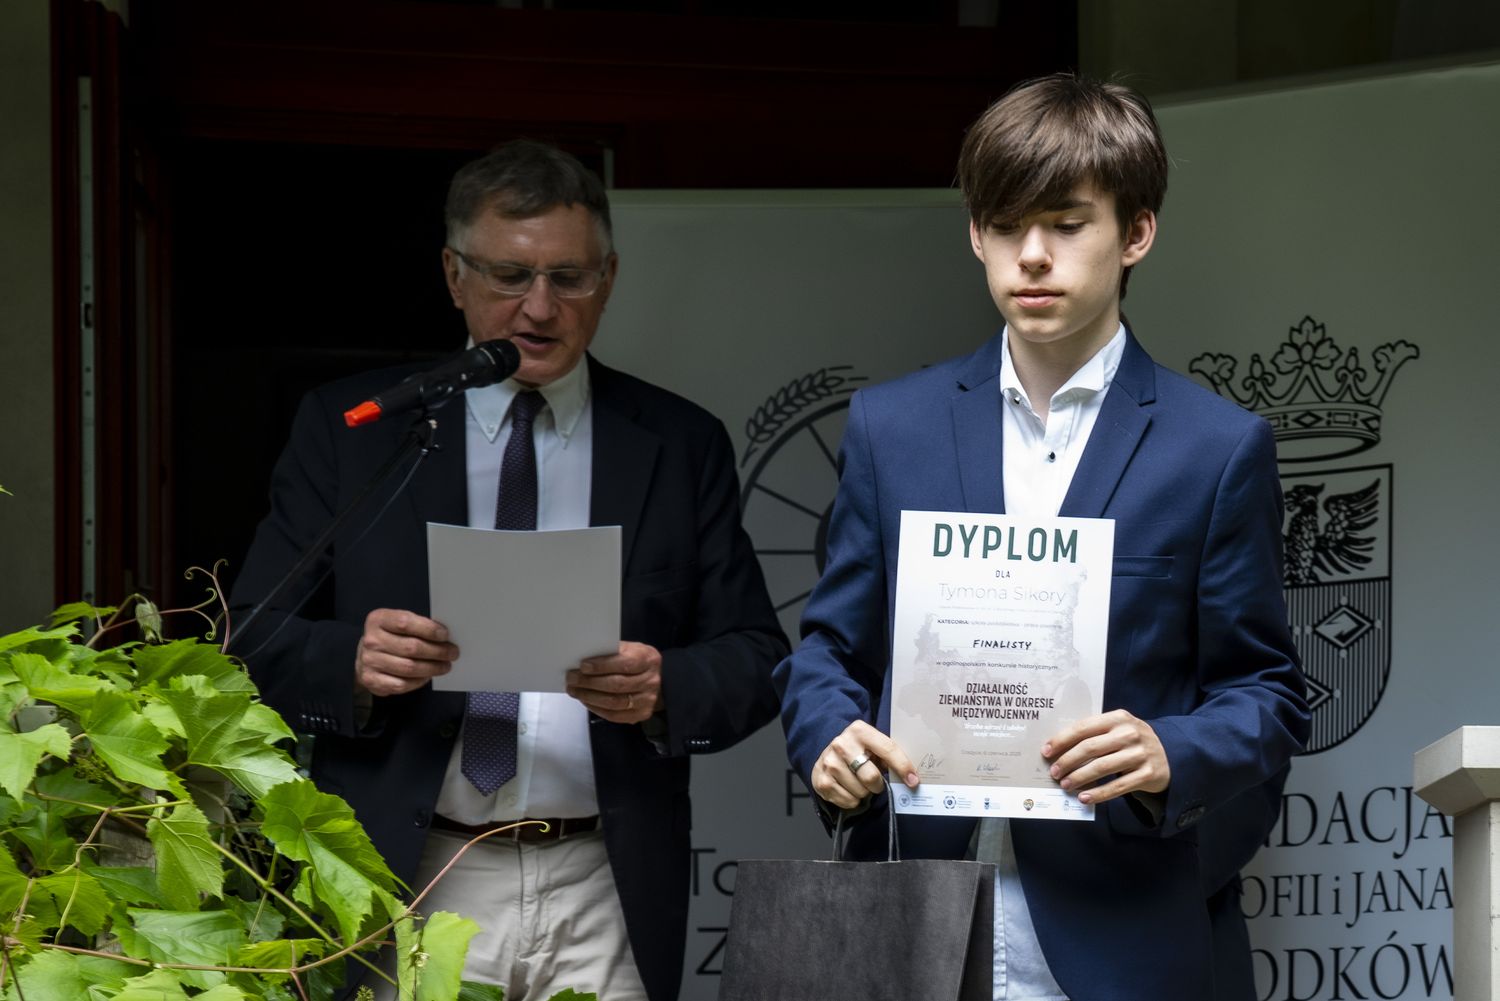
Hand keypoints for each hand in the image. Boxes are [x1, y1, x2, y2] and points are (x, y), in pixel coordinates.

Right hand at [354, 608, 457, 696]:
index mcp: (378, 620)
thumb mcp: (397, 624)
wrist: (366, 656)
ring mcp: (369, 661)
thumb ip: (417, 625)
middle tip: (452, 653)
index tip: (445, 635)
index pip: (405, 622)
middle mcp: (371, 640)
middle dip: (437, 651)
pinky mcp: (371, 680)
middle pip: (411, 647)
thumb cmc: (390, 637)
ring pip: (409, 667)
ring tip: (445, 666)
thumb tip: (444, 635)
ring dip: (432, 668)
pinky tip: (428, 676)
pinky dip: (419, 681)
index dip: (429, 629)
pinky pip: (401, 684)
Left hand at [565, 641, 661, 723]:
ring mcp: (648, 700)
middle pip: (618, 684)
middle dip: (590, 682)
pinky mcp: (641, 714)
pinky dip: (596, 708)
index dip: (602, 666)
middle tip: (572, 679)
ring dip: (590, 697)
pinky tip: (586, 700)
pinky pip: (614, 715)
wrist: (655, 679)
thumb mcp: (629, 649)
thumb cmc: (636, 661)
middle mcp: (651, 681)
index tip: (583, 666)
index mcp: (649, 659)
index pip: (625, 663)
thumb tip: (584, 659)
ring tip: (575, 690)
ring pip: (614, 702)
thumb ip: (611, 652)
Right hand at [812, 721, 919, 810]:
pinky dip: (853, 800)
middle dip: (878, 784)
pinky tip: (848, 788)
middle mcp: (841, 744)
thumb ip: (889, 755)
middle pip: (871, 777)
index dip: (903, 767)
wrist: (826, 751)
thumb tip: (911, 778)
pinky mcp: (821, 780)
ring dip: (865, 792)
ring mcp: (829, 762)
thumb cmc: (858, 750)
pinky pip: (848, 801)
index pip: (888, 749)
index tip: (913, 781)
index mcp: (860, 731)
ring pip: (860, 792)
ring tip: (858, 782)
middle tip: (875, 781)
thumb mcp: (873, 745)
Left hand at [1042, 709, 1169, 804]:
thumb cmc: (1131, 742)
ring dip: (1079, 778)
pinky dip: (1098, 793)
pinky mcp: (1148, 774)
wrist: (1169, 754)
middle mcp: (1130, 733)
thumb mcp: (1117, 729)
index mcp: (1118, 718)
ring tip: (1065, 785)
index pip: (1083, 728)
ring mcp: (1141, 754)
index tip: (1046, 752)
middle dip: (1067, 761)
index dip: (1061, 740)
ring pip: (1102, 767)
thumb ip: (1094, 734)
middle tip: (1054, 772)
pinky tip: (1084, 797)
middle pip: (1090, 748)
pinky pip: (1118, 786)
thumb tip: (1057, 750)